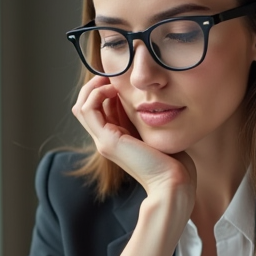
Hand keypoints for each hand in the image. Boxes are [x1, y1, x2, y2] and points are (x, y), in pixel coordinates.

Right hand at [71, 76, 195, 202]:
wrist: (173, 182)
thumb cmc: (174, 161)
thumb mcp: (157, 131)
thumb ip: (147, 118)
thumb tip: (146, 99)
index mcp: (117, 138)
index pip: (100, 108)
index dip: (106, 88)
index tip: (121, 77)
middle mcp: (106, 140)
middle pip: (85, 106)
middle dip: (95, 85)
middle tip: (111, 73)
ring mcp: (104, 142)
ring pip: (81, 106)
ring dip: (93, 87)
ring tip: (110, 78)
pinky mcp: (106, 141)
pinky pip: (87, 110)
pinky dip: (95, 94)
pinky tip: (113, 88)